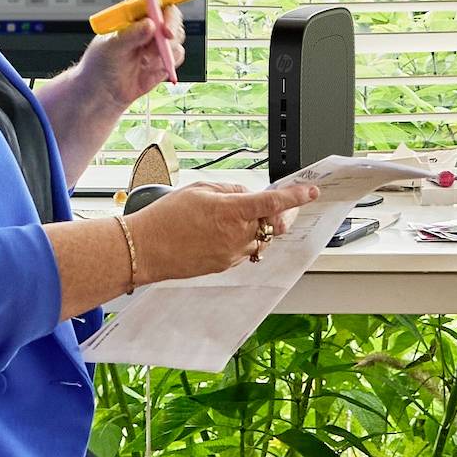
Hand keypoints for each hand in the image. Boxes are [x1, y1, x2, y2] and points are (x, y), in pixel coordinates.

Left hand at [78, 0, 189, 107]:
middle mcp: (147, 23)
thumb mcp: (111, 47)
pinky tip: (151, 68)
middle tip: (167, 34)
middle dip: (171, 21)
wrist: (103, 93)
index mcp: (131, 12)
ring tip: (147, 58)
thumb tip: (150, 24)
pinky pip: (179, 53)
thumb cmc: (100, 64)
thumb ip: (131, 35)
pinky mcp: (165, 58)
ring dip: (168, 46)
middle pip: (170, 10)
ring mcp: (157, 41)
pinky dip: (170, 60)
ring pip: (178, 33)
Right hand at [125, 179, 306, 287]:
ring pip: (259, 239)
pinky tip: (216, 233)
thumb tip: (247, 194)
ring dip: (254, 228)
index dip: (296, 197)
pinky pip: (244, 251)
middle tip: (266, 205)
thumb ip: (230, 190)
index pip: (274, 204)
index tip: (310, 192)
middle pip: (272, 223)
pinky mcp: (225, 266)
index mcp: (232, 211)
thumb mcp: (199, 190)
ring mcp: (232, 254)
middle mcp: (237, 235)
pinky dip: (240, 240)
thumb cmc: (166, 218)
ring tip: (225, 219)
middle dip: (273, 213)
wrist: (146, 249)